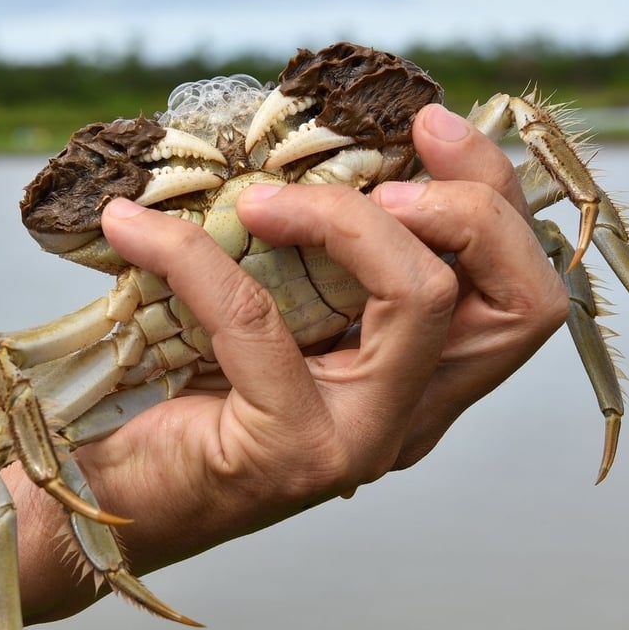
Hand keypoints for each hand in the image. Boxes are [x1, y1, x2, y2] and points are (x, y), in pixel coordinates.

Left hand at [0, 104, 567, 629]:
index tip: (425, 126)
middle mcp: (412, 416)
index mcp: (423, 380)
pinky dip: (196, 255)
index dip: (495, 195)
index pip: (520, 293)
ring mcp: (360, 440)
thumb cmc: (183, 399)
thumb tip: (303, 142)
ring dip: (350, 218)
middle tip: (392, 162)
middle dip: (473, 203)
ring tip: (264, 200)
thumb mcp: (272, 312)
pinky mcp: (290, 449)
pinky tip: (134, 229)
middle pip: (521, 304)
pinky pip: (259, 319)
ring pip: (424, 300)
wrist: (107, 503)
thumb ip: (314, 257)